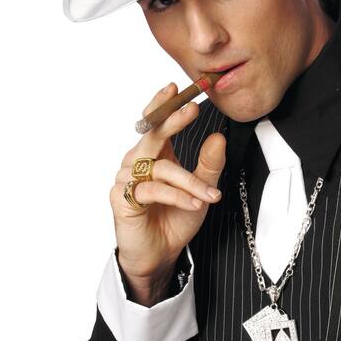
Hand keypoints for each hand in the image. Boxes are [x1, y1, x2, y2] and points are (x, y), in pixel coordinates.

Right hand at [109, 82, 225, 304]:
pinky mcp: (122, 198)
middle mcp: (137, 162)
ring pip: (160, 167)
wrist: (161, 254)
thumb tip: (217, 137)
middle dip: (172, 121)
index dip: (162, 105)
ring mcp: (127, 179)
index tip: (175, 87)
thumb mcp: (201, 191)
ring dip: (189, 182)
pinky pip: (151, 189)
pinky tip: (194, 205)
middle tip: (191, 110)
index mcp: (155, 155)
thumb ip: (209, 165)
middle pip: (152, 135)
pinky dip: (177, 196)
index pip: (156, 124)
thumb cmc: (176, 219)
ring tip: (209, 197)